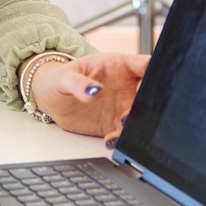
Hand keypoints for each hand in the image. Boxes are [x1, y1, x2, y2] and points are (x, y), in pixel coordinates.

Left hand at [31, 53, 148, 143]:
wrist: (52, 100)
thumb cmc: (59, 79)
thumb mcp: (65, 76)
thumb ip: (78, 83)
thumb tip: (93, 90)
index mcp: (119, 65)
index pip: (144, 65)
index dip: (153, 71)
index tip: (151, 82)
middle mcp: (126, 86)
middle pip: (148, 93)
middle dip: (148, 103)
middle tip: (131, 110)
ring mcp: (122, 106)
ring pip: (139, 116)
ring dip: (135, 123)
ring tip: (121, 125)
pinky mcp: (114, 124)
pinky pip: (124, 132)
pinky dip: (121, 138)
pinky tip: (110, 141)